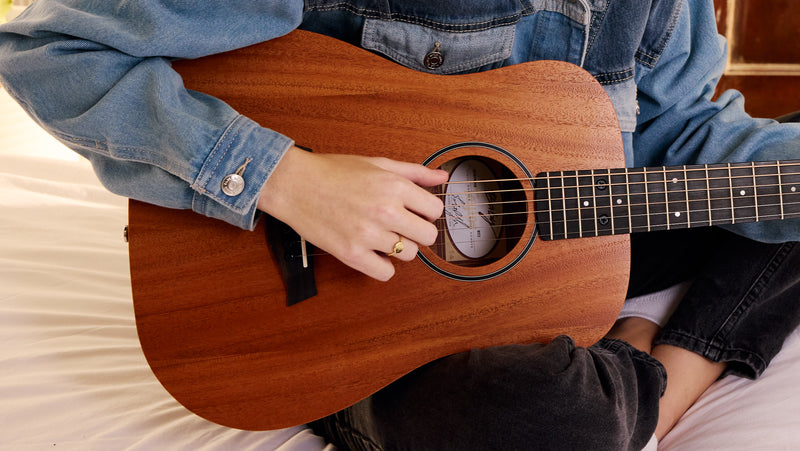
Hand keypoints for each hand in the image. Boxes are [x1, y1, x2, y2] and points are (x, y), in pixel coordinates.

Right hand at [257, 146, 447, 280]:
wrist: (294, 184)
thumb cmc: (333, 172)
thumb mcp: (377, 164)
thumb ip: (414, 172)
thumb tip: (442, 177)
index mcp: (394, 186)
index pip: (435, 210)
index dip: (426, 211)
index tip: (413, 211)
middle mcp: (385, 211)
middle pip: (428, 236)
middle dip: (417, 231)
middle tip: (400, 225)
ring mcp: (368, 235)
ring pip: (408, 255)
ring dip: (398, 247)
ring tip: (380, 235)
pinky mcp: (351, 254)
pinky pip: (385, 273)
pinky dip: (382, 266)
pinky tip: (372, 252)